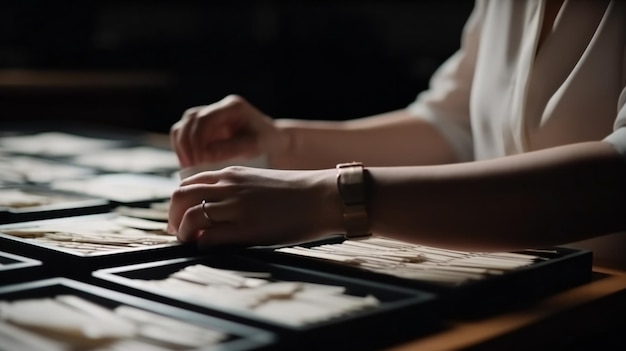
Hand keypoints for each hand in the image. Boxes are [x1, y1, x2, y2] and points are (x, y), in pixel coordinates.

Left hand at [167, 166, 342, 247]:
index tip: (182, 218)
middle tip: (179, 232)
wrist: (322, 196)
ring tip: (191, 242)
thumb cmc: (298, 192)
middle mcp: (228, 187)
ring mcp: (236, 208)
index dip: (179, 203)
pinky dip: (202, 245)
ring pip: (188, 217)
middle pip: (179, 197)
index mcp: (231, 174)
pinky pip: (208, 238)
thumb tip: (217, 209)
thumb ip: (236, 190)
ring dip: (183, 233)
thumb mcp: (259, 181)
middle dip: (172, 217)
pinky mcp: (246, 229)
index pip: (188, 183)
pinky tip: (209, 248)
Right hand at [170, 95, 287, 167]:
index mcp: (232, 107)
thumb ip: (232, 149)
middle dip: (187, 144)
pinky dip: (184, 148)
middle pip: (190, 119)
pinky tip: (189, 163)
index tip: (199, 161)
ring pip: (184, 125)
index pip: (204, 118)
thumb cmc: (267, 142)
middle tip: (191, 166)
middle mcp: (218, 108)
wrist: (272, 141)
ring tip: (188, 166)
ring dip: (182, 146)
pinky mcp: (205, 128)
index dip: (197, 140)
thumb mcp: (254, 146)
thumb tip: (205, 156)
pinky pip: (185, 135)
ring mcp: (210, 116)